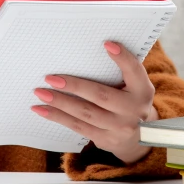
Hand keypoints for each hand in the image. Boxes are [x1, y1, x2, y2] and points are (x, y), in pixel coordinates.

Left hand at [31, 41, 157, 164]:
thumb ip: (123, 69)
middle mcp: (133, 111)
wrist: (139, 137)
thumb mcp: (135, 84)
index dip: (123, 58)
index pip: (135, 71)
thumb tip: (101, 46)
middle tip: (50, 78)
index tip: (107, 44)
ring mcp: (119, 128)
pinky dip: (58, 117)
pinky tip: (42, 110)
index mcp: (142, 91)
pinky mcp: (104, 139)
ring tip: (40, 93)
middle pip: (100, 96)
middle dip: (74, 86)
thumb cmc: (130, 100)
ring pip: (85, 113)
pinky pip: (78, 126)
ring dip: (60, 103)